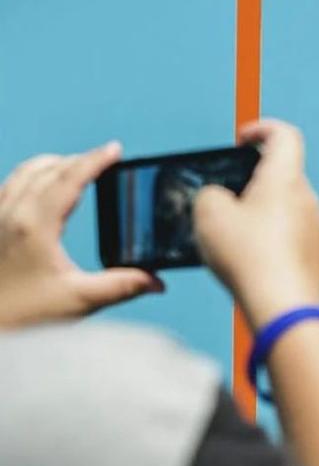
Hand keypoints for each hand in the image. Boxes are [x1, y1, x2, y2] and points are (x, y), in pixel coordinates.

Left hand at [0, 144, 163, 328]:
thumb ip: (121, 286)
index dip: (95, 160)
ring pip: (24, 172)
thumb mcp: (78, 301)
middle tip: (104, 160)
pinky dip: (31, 176)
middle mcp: (10, 214)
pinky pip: (9, 186)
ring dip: (52, 164)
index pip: (69, 179)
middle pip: (47, 169)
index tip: (115, 149)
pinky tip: (41, 188)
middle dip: (78, 160)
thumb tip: (157, 281)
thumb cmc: (22, 316)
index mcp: (35, 226)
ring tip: (76, 166)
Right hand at [194, 120, 318, 329]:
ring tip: (233, 236)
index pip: (284, 135)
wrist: (283, 307)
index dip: (262, 128)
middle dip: (252, 182)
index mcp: (284, 179)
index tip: (243, 139)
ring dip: (260, 215)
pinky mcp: (315, 255)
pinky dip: (270, 241)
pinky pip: (290, 237)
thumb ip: (209, 194)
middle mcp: (307, 200)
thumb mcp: (209, 214)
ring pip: (285, 209)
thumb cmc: (251, 259)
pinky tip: (250, 260)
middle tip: (226, 199)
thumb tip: (219, 198)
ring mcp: (315, 228)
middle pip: (281, 175)